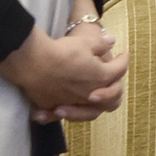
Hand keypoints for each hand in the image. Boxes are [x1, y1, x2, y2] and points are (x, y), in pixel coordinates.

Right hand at [32, 2, 124, 123]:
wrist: (32, 61)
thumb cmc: (61, 51)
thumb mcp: (86, 42)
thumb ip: (101, 43)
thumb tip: (110, 41)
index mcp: (101, 77)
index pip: (119, 70)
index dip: (123, 61)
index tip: (124, 56)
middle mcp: (90, 94)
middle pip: (112, 98)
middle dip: (113, 89)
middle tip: (110, 79)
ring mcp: (72, 102)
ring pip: (91, 111)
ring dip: (95, 105)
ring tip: (92, 97)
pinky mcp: (54, 106)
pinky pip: (65, 114)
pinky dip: (67, 112)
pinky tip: (63, 108)